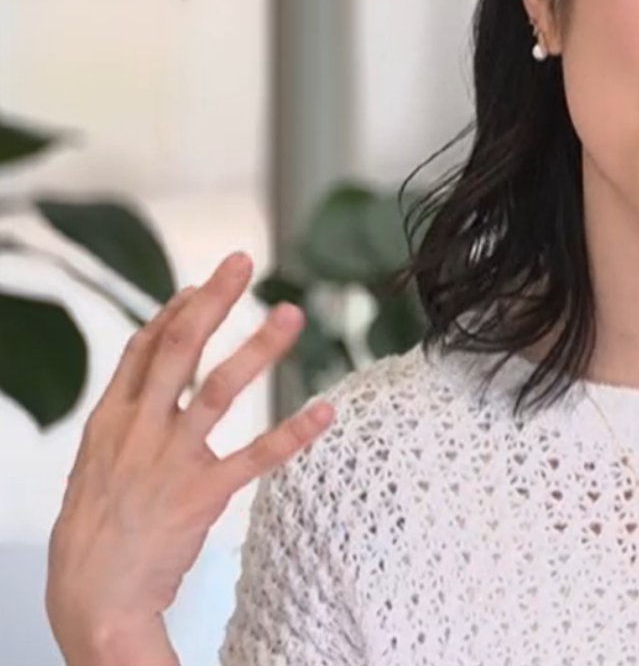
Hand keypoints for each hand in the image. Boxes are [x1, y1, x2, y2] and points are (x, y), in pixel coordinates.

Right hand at [44, 252, 335, 665]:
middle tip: (242, 261)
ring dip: (257, 349)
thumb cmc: (97, 530)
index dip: (174, 311)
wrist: (93, 597)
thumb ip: (127, 417)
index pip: (143, 349)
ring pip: (219, 390)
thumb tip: (151, 374)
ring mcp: (171, 460)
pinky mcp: (202, 495)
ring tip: (290, 315)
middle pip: (178, 350)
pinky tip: (324, 408)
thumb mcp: (97, 463)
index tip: (203, 282)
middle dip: (211, 302)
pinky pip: (256, 456)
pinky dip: (293, 431)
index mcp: (111, 421)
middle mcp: (139, 430)